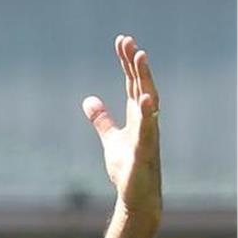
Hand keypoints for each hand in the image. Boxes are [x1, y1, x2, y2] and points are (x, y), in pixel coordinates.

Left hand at [82, 34, 161, 217]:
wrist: (137, 197)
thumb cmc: (128, 169)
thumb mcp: (110, 140)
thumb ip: (102, 120)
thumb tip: (89, 100)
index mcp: (137, 116)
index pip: (132, 82)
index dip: (127, 62)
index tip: (122, 41)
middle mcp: (146, 120)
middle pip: (141, 85)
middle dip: (136, 63)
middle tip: (129, 41)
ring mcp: (148, 134)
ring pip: (149, 101)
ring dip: (145, 79)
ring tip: (140, 56)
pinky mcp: (145, 152)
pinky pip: (148, 130)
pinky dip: (148, 114)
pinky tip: (145, 98)